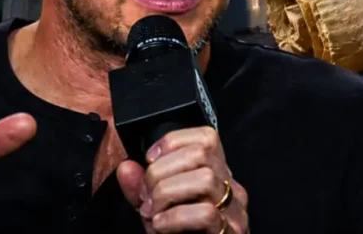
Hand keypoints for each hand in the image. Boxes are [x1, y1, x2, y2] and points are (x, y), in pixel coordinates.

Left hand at [117, 127, 247, 232]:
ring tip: (153, 214)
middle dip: (162, 171)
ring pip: (205, 178)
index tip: (149, 160)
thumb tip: (127, 167)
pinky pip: (205, 214)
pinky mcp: (231, 233)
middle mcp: (231, 189)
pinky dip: (175, 217)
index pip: (206, 138)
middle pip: (202, 153)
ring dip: (168, 193)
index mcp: (217, 177)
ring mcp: (235, 212)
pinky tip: (161, 227)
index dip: (173, 142)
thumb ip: (140, 190)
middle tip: (147, 197)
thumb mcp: (155, 212)